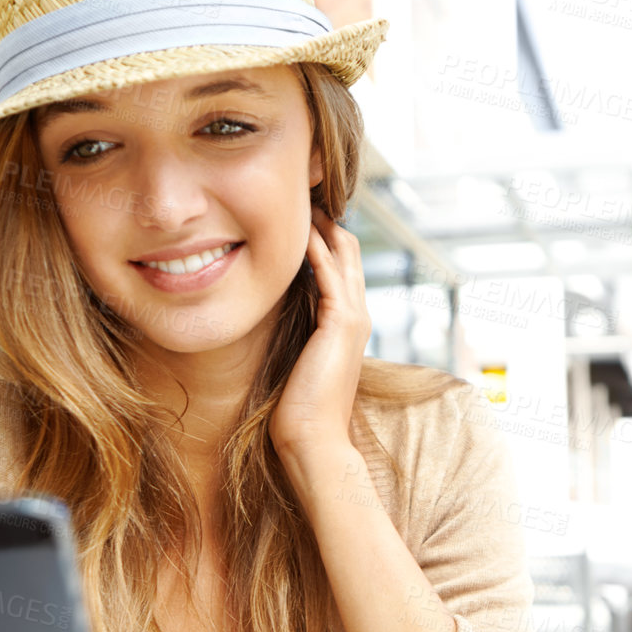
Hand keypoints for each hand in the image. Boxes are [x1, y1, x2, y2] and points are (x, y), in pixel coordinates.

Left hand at [270, 203, 369, 464]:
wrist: (314, 441)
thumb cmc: (300, 413)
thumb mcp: (298, 364)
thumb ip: (296, 338)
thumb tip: (274, 322)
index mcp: (347, 325)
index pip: (341, 266)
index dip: (323, 237)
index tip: (297, 212)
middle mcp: (357, 316)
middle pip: (347, 250)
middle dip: (325, 219)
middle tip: (300, 189)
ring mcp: (354, 318)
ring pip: (342, 253)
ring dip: (321, 223)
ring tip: (300, 195)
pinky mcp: (342, 323)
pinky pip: (328, 273)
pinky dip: (315, 247)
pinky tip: (298, 227)